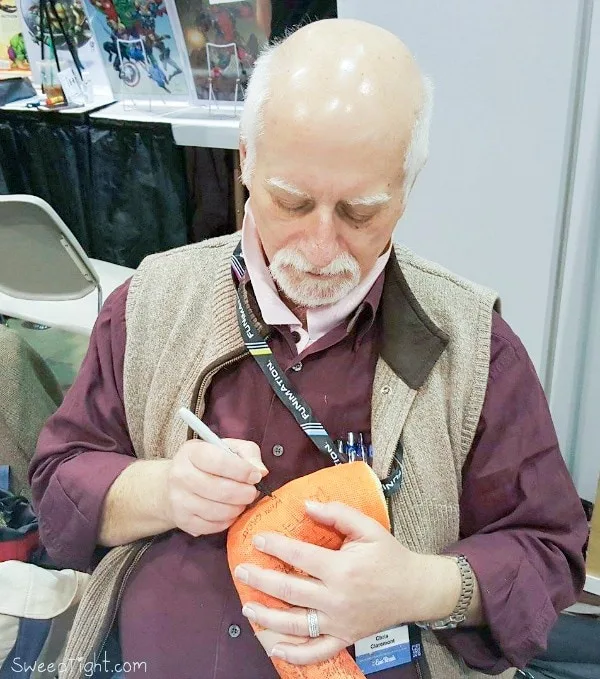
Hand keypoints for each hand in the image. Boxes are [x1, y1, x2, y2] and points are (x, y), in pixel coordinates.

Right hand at [164, 439, 267, 536]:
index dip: (243, 471)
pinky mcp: (182, 521)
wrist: (172, 484)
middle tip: (252, 492)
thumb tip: (261, 472)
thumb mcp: (228, 448)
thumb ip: (248, 454)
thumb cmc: (207, 463)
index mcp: (192, 452)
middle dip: (245, 493)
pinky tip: (229, 511)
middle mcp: (181, 475)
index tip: (255, 476)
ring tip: (242, 501)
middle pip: (221, 490)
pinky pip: (213, 526)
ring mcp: (179, 500)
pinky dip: (227, 521)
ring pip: (218, 511)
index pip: (219, 462)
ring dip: (238, 508)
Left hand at [235, 501, 460, 665]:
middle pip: (290, 591)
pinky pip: (316, 652)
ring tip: (247, 606)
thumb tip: (307, 505)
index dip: (275, 547)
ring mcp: (339, 623)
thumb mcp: (368, 527)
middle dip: (261, 580)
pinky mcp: (344, 638)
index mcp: (342, 569)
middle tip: (241, 571)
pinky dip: (294, 654)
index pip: (300, 556)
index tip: (257, 539)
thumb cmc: (389, 555)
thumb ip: (338, 514)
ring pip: (295, 624)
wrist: (415, 589)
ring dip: (267, 617)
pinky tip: (274, 648)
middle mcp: (337, 598)